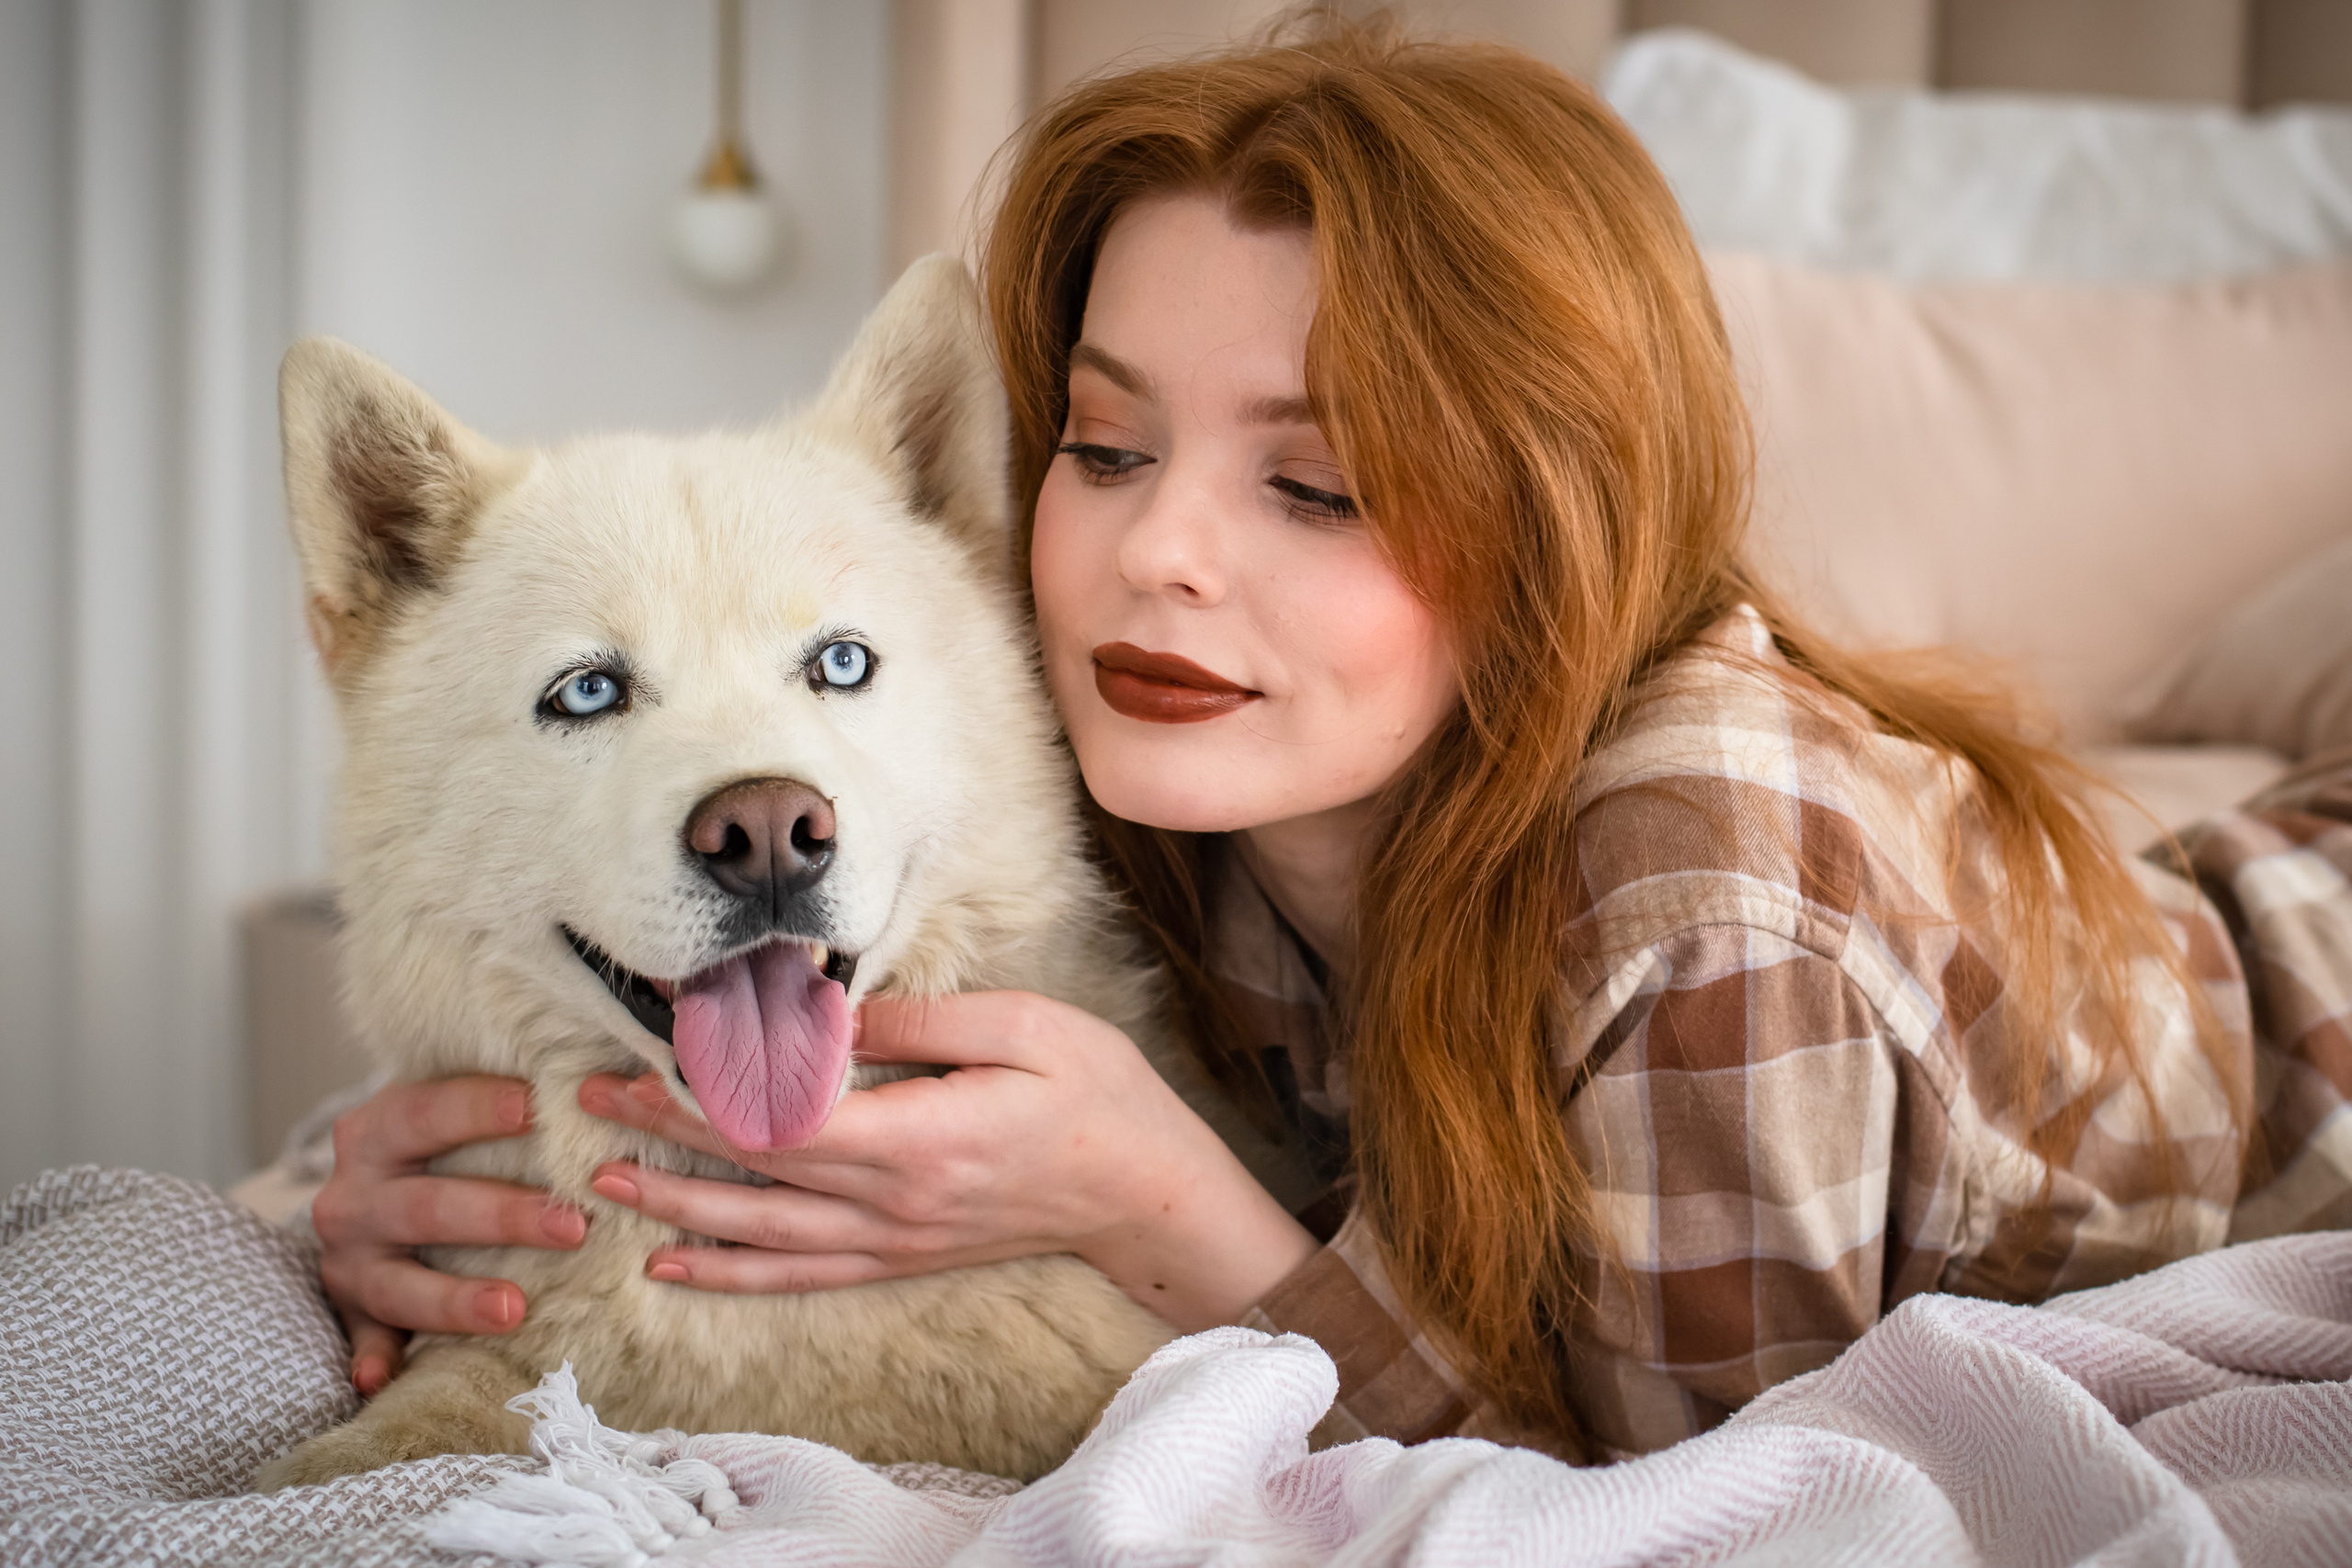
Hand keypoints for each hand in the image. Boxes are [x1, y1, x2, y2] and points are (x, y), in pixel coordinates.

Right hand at [309, 1075, 586, 1393]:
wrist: (365, 1192)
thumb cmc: (437, 1143)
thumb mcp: (448, 1109)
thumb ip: (508, 1096)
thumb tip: (622, 1077)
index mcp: (375, 1132)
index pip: (425, 1112)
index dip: (478, 1108)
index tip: (539, 1107)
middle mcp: (353, 1196)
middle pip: (428, 1206)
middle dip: (501, 1217)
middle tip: (575, 1228)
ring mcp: (348, 1260)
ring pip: (400, 1283)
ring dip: (456, 1299)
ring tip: (516, 1309)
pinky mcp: (351, 1311)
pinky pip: (363, 1341)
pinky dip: (373, 1359)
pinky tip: (383, 1378)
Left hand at [578, 992, 1317, 1330]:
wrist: (1147, 1193)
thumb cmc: (1096, 1096)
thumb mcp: (1023, 1027)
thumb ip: (919, 1022)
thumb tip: (829, 1009)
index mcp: (921, 1137)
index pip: (787, 1118)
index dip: (711, 1092)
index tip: (653, 1054)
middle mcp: (894, 1202)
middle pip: (757, 1171)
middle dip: (669, 1134)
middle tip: (594, 1099)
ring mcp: (895, 1239)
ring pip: (763, 1232)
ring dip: (680, 1208)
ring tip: (608, 1182)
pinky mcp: (901, 1257)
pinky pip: (799, 1272)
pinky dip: (732, 1272)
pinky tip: (676, 1267)